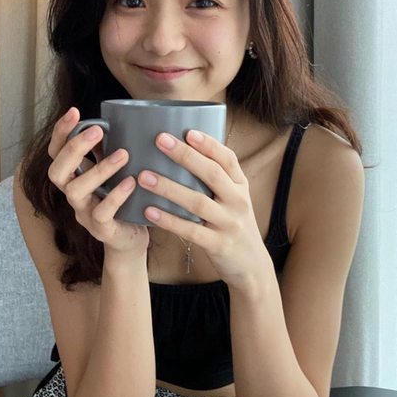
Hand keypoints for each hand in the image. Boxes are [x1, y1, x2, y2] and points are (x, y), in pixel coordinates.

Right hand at [47, 107, 149, 255]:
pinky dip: (115, 196)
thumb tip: (114, 119)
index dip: (61, 132)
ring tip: (123, 154)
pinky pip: (101, 213)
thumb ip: (108, 151)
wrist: (131, 239)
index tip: (74, 111)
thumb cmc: (122, 200)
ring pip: (76, 191)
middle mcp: (73, 194)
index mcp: (75, 177)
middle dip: (74, 148)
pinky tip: (131, 182)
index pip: (56, 152)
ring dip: (99, 169)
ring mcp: (84, 213)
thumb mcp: (113, 172)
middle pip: (57, 171)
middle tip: (97, 129)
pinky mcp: (101, 230)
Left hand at [139, 130, 266, 286]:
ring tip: (144, 176)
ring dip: (169, 187)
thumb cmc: (233, 223)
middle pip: (212, 174)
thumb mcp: (234, 198)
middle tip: (160, 140)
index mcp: (241, 185)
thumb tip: (186, 148)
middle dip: (185, 155)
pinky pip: (190, 231)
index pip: (228, 159)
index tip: (188, 131)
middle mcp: (238, 201)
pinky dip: (169, 220)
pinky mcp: (218, 244)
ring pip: (197, 202)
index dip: (209, 144)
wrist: (251, 265)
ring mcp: (229, 224)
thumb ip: (218, 178)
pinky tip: (149, 210)